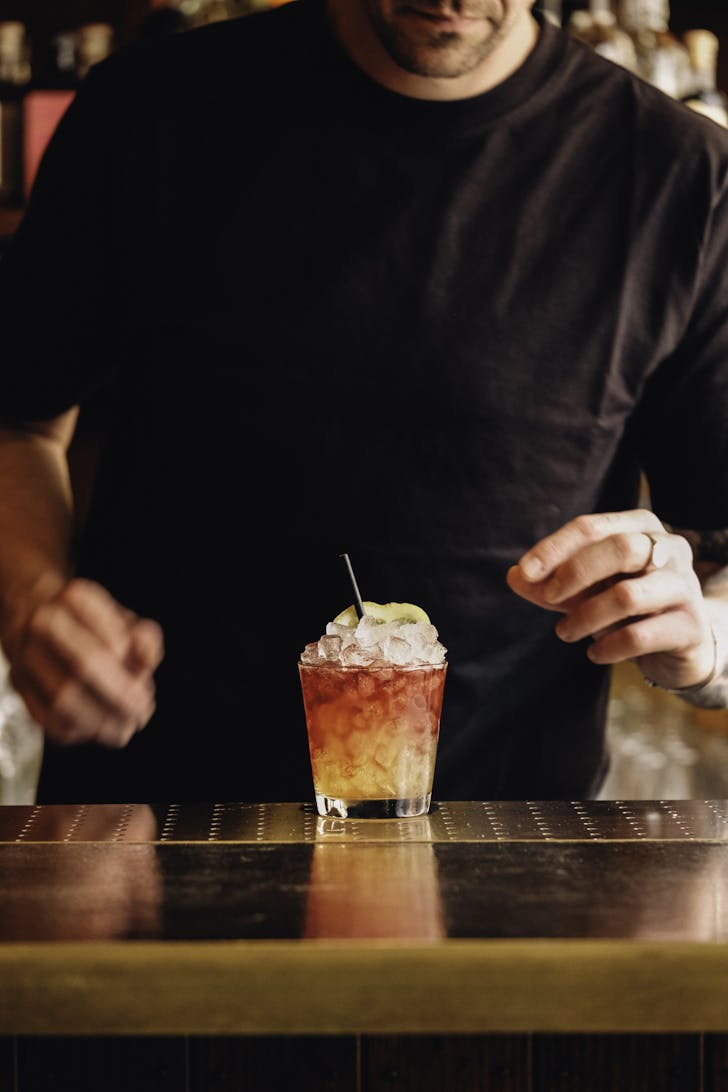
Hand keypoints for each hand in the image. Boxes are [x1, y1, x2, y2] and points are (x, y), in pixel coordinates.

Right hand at [6, 577, 163, 747]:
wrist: (36, 610)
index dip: (133, 663)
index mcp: (76, 599)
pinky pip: (45, 716)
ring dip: (101, 720)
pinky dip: (77, 730)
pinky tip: (98, 729)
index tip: (145, 672)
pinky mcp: (17, 680)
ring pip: (62, 697)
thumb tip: (145, 664)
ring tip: (127, 726)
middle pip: (85, 665)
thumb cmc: (90, 622)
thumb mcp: (125, 619)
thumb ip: (144, 639)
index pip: (112, 634)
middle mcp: (43, 622)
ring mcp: (24, 652)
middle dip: (121, 696)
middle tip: (143, 711)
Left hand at [506, 509, 715, 689]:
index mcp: (640, 527)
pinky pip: (640, 636)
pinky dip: (608, 646)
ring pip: (628, 595)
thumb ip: (549, 584)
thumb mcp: (583, 590)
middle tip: (548, 598)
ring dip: (586, 617)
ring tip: (565, 632)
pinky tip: (594, 653)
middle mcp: (668, 549)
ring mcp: (683, 587)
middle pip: (620, 549)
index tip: (524, 572)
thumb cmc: (625, 605)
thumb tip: (514, 577)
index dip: (554, 548)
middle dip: (575, 573)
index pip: (592, 527)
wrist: (678, 642)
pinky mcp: (689, 627)